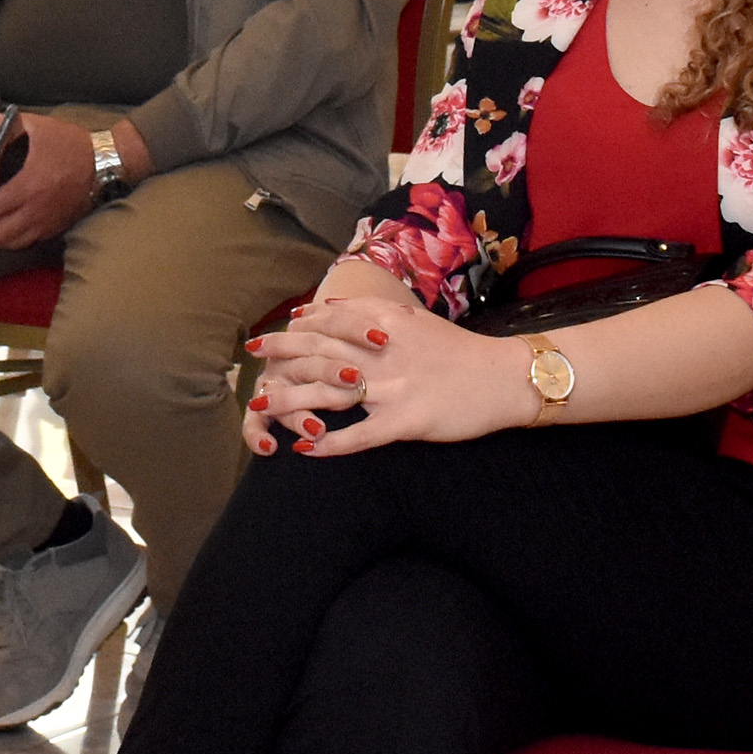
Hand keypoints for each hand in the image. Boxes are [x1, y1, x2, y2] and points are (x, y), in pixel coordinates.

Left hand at [0, 109, 95, 250]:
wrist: (106, 165)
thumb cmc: (74, 145)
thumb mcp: (42, 127)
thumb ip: (11, 124)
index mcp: (28, 185)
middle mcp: (36, 209)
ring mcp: (47, 221)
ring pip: (13, 242)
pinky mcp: (56, 227)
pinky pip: (29, 241)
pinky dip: (13, 239)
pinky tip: (8, 227)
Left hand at [241, 287, 531, 456]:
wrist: (502, 377)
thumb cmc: (458, 351)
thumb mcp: (415, 320)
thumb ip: (373, 312)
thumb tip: (331, 305)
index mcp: (386, 325)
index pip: (328, 323)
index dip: (293, 330)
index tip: (268, 337)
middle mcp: (383, 353)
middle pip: (319, 352)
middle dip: (279, 357)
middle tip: (249, 362)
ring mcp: (392, 388)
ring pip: (329, 393)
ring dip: (291, 400)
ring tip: (262, 408)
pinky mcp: (404, 421)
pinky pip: (359, 435)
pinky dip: (330, 443)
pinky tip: (306, 448)